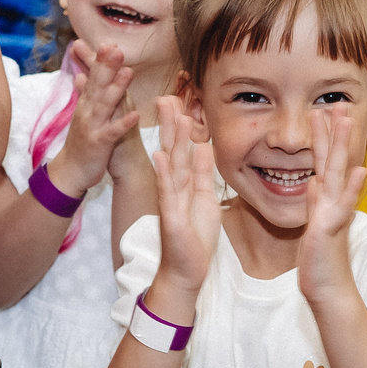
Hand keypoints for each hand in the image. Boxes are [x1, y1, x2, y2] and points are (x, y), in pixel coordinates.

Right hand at [46, 44, 139, 196]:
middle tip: (115, 48)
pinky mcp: (99, 143)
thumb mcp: (82, 115)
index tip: (110, 43)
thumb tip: (81, 74)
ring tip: (128, 72)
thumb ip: (85, 94)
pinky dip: (123, 123)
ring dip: (117, 88)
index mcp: (86, 104)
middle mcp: (87, 112)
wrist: (71, 171)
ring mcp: (92, 127)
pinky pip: (113, 132)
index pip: (94, 78)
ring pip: (105, 105)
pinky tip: (135, 114)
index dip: (101, 61)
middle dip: (106, 66)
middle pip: (98, 85)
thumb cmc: (81, 142)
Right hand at [148, 92, 221, 308]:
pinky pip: (167, 192)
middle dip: (172, 124)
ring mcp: (171, 201)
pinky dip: (164, 174)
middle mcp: (175, 188)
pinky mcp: (171, 216)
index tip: (181, 101)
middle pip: (174, 150)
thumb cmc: (195, 238)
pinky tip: (160, 156)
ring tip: (169, 114)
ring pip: (171, 164)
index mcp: (185, 184)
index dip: (183, 127)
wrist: (186, 270)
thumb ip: (204, 174)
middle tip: (168, 97)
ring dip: (170, 139)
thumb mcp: (206, 200)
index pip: (183, 150)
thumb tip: (205, 146)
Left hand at [295, 112, 366, 305]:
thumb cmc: (319, 262)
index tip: (321, 113)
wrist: (328, 290)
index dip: (323, 139)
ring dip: (344, 148)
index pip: (324, 164)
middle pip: (335, 162)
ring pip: (340, 176)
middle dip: (335, 133)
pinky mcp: (332, 230)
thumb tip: (313, 182)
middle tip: (338, 105)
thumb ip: (314, 203)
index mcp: (326, 202)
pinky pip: (343, 207)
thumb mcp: (313, 227)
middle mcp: (333, 204)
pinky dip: (352, 189)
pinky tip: (359, 171)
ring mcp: (335, 215)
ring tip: (346, 122)